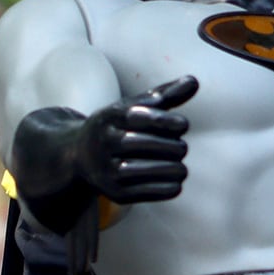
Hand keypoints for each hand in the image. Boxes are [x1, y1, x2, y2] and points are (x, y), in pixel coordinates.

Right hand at [9, 76, 196, 234]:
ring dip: (172, 169)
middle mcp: (106, 142)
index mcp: (112, 116)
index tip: (183, 125)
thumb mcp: (136, 106)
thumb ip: (166, 94)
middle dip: (172, 147)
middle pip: (145, 144)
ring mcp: (107, 168)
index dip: (167, 121)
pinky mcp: (113, 192)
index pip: (142, 117)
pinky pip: (145, 192)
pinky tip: (176, 182)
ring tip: (181, 167)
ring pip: (145, 170)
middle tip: (182, 148)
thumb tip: (194, 82)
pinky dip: (166, 188)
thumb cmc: (117, 125)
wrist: (79, 156)